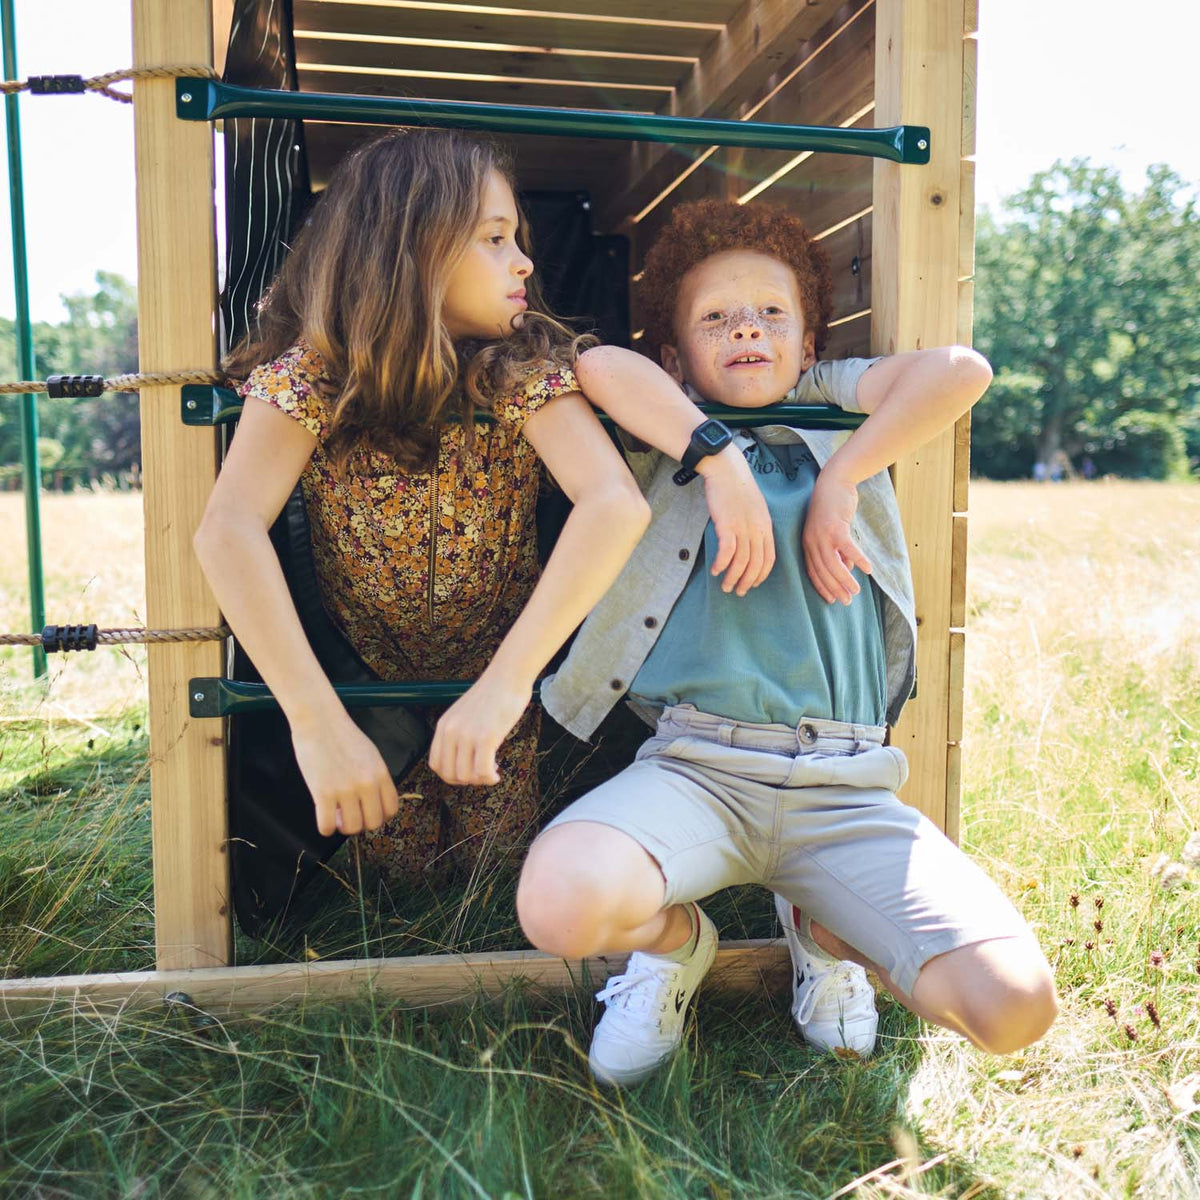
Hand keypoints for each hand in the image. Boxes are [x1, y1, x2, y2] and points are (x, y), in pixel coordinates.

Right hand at [292, 714, 400, 836]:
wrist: (319, 721)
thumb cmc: (342, 736)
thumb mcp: (371, 754)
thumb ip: (376, 777)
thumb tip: (376, 800)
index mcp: (381, 774)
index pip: (391, 810)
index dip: (379, 816)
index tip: (367, 812)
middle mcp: (367, 784)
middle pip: (373, 823)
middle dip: (361, 823)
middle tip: (349, 815)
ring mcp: (345, 790)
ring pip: (351, 828)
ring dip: (342, 827)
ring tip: (335, 816)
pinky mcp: (323, 793)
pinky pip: (327, 827)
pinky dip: (325, 828)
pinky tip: (323, 817)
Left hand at [428, 672, 532, 785]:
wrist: (508, 675)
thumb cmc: (493, 693)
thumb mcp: (465, 713)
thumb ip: (460, 733)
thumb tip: (466, 758)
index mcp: (444, 725)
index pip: (436, 764)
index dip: (452, 775)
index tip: (469, 772)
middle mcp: (451, 731)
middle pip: (449, 774)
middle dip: (467, 781)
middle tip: (482, 774)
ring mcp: (467, 735)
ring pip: (465, 776)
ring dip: (480, 780)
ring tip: (492, 773)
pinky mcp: (486, 737)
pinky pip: (483, 771)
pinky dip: (490, 778)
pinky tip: (497, 773)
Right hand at [696, 444, 775, 595]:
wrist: (727, 470)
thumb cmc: (738, 488)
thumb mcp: (755, 509)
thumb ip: (755, 527)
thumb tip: (749, 545)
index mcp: (766, 527)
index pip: (769, 558)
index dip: (761, 575)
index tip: (753, 584)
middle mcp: (757, 530)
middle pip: (756, 564)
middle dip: (747, 582)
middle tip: (738, 592)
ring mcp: (743, 528)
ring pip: (741, 561)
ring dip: (733, 577)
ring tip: (725, 586)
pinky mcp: (727, 525)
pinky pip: (726, 552)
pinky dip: (722, 564)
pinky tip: (715, 570)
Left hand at [802, 468, 873, 603]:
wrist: (834, 482)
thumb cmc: (834, 507)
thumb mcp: (833, 531)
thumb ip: (839, 550)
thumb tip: (849, 568)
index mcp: (808, 543)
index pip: (813, 571)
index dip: (822, 587)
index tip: (831, 599)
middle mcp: (812, 541)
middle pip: (823, 571)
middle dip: (835, 588)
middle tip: (846, 601)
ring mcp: (822, 534)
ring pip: (833, 564)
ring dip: (845, 580)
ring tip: (856, 591)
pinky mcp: (836, 527)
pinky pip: (848, 548)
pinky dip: (858, 560)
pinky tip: (868, 570)